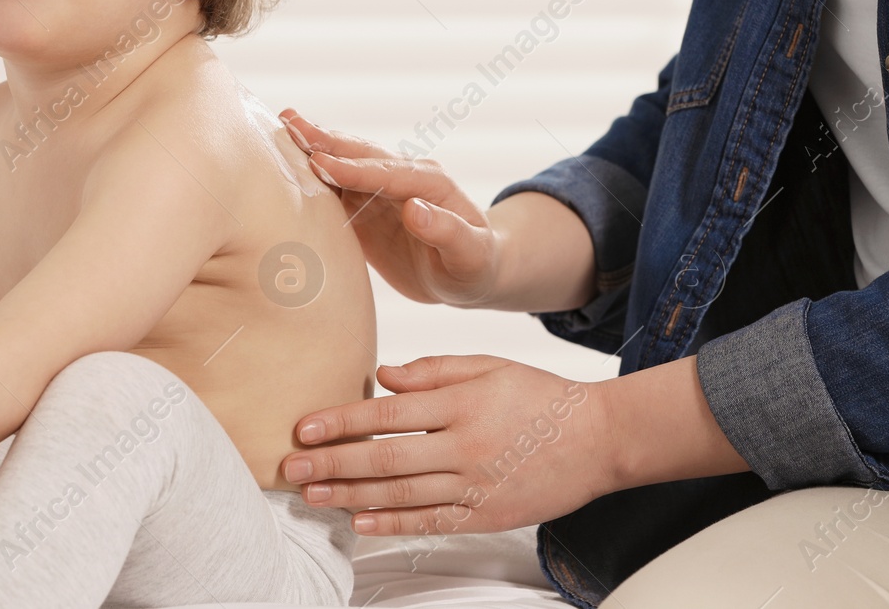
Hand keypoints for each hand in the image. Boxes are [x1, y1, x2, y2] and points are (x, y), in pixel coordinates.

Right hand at [279, 109, 504, 306]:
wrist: (468, 273)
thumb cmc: (475, 265)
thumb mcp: (470, 255)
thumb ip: (447, 232)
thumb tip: (415, 210)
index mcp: (431, 184)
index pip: (388, 174)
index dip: (354, 169)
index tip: (321, 163)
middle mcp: (404, 178)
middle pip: (361, 155)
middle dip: (327, 141)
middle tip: (290, 124)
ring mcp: (382, 190)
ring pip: (345, 164)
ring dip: (315, 146)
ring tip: (283, 126)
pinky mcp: (365, 206)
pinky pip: (336, 187)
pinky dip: (311, 173)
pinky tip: (286, 161)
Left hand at [280, 354, 618, 535]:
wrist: (598, 438)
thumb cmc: (540, 395)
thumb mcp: (489, 365)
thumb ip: (435, 370)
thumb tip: (383, 376)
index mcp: (464, 402)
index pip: (388, 413)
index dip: (342, 421)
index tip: (304, 427)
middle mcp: (466, 446)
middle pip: (385, 458)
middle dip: (332, 463)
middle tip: (290, 466)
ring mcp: (476, 485)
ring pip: (401, 495)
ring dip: (350, 497)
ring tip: (312, 494)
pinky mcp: (486, 514)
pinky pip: (431, 522)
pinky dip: (392, 523)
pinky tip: (360, 522)